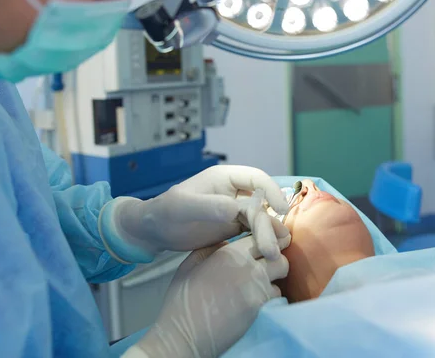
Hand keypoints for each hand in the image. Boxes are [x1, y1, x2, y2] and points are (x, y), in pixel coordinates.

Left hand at [98, 166, 289, 262]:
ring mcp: (235, 208)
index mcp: (224, 178)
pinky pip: (254, 231)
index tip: (280, 210)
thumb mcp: (182, 208)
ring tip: (272, 256)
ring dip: (268, 235)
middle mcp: (233, 191)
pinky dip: (261, 241)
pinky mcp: (234, 225)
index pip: (256, 178)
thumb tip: (235, 209)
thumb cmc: (164, 213)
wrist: (155, 231)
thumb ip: (208, 207)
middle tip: (272, 248)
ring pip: (260, 219)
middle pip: (261, 203)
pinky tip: (266, 254)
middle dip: (269, 224)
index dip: (271, 191)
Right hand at [123, 235, 289, 357]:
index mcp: (229, 252)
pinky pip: (276, 296)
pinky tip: (254, 300)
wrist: (183, 334)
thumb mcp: (192, 264)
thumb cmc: (183, 300)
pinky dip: (269, 297)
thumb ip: (212, 248)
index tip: (263, 247)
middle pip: (278, 255)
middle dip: (274, 259)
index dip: (264, 241)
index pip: (261, 236)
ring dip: (273, 278)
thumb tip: (228, 241)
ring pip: (281, 275)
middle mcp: (247, 266)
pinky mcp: (260, 307)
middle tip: (265, 266)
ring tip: (258, 284)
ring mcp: (256, 287)